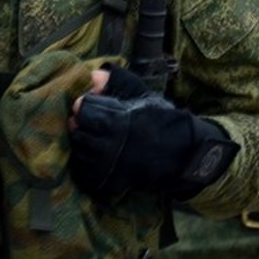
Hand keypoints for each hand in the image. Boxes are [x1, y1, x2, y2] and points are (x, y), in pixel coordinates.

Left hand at [68, 67, 237, 200]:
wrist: (180, 154)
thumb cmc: (159, 120)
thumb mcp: (141, 95)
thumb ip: (116, 83)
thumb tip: (92, 76)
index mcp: (115, 121)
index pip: (83, 109)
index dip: (86, 105)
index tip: (91, 105)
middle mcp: (108, 145)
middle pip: (78, 131)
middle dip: (83, 124)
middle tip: (93, 122)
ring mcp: (107, 167)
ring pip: (79, 151)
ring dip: (83, 143)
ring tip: (97, 137)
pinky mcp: (108, 182)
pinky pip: (84, 172)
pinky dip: (86, 162)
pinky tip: (98, 154)